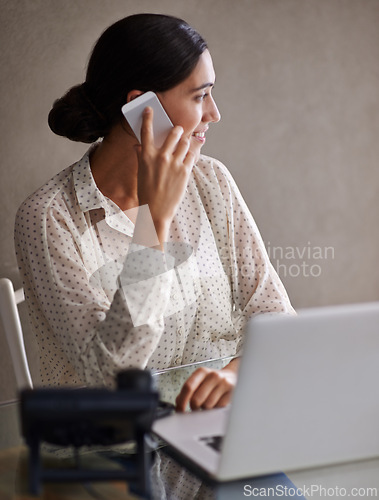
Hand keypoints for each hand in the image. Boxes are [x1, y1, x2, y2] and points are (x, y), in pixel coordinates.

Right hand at [134, 107, 194, 244]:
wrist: (155, 211)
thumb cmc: (146, 193)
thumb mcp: (140, 173)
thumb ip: (140, 157)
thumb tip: (138, 146)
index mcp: (146, 156)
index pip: (146, 131)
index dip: (148, 117)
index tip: (150, 109)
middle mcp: (160, 157)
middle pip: (173, 133)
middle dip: (177, 129)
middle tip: (178, 130)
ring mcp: (174, 164)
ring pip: (185, 142)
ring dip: (185, 141)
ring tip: (184, 144)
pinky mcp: (185, 171)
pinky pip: (191, 155)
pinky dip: (190, 154)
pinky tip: (188, 156)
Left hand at [175, 358, 239, 411]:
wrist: (233, 377)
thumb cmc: (213, 381)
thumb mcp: (200, 380)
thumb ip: (189, 389)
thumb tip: (179, 401)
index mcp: (202, 372)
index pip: (188, 387)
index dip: (182, 401)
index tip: (179, 410)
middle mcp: (213, 375)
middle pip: (196, 399)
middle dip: (194, 407)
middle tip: (196, 407)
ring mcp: (224, 384)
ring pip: (207, 406)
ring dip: (205, 408)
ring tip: (208, 402)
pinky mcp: (232, 393)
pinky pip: (218, 408)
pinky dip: (215, 409)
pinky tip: (217, 403)